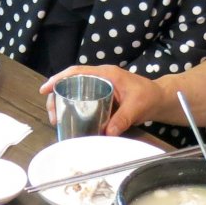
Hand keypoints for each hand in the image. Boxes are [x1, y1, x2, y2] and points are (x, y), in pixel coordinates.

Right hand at [39, 65, 170, 135]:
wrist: (160, 100)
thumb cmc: (149, 96)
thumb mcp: (136, 106)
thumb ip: (122, 118)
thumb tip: (106, 132)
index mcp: (106, 74)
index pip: (77, 72)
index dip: (59, 78)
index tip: (45, 89)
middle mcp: (100, 79)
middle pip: (71, 83)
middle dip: (57, 97)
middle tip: (52, 114)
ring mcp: (100, 89)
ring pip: (76, 93)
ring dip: (64, 105)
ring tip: (57, 120)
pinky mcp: (102, 99)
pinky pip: (83, 102)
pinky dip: (74, 111)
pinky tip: (69, 122)